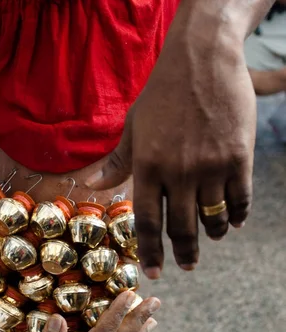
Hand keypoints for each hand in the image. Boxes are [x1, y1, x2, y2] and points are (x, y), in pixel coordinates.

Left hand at [86, 24, 254, 278]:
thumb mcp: (132, 125)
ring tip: (211, 239)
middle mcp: (177, 172)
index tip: (154, 273)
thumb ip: (117, 162)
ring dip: (212, 234)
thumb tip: (92, 186)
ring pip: (212, 217)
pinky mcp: (238, 157)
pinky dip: (237, 215)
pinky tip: (233, 222)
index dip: (150, 252)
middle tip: (187, 265)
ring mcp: (210, 166)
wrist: (202, 58)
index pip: (147, 222)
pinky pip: (239, 199)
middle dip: (184, 253)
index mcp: (146, 166)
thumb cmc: (161, 93)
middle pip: (181, 227)